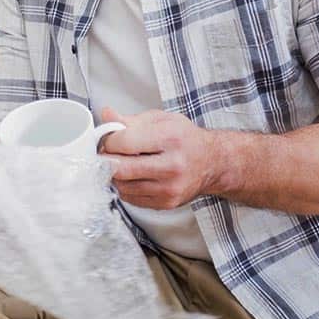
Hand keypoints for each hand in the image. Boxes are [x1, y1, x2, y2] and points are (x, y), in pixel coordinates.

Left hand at [99, 106, 218, 209]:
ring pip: (122, 185)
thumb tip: (107, 115)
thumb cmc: (185, 139)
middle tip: (107, 153)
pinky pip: (130, 198)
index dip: (109, 141)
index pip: (124, 143)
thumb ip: (130, 120)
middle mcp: (172, 166)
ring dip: (114, 174)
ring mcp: (169, 188)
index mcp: (170, 139)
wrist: (212, 163)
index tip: (109, 139)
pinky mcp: (166, 203)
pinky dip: (125, 186)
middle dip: (106, 159)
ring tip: (123, 162)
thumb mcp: (160, 120)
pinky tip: (133, 175)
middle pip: (120, 168)